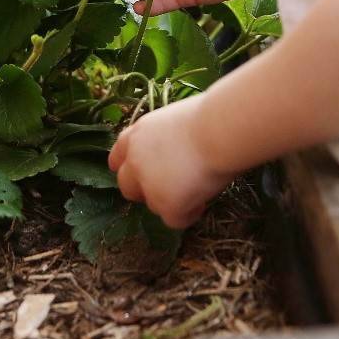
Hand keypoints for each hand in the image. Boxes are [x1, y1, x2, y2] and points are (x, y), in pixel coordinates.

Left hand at [107, 96, 237, 228]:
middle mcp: (135, 160)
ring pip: (153, 205)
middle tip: (172, 186)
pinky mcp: (166, 204)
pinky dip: (189, 214)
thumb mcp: (174, 120)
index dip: (131, 167)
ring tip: (198, 187)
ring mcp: (148, 185)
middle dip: (145, 191)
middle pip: (127, 186)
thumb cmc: (209, 117)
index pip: (118, 157)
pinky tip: (204, 200)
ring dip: (171, 201)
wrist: (220, 130)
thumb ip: (163, 140)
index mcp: (137, 135)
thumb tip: (172, 152)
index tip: (146, 172)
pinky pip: (175, 220)